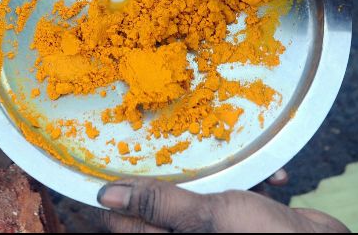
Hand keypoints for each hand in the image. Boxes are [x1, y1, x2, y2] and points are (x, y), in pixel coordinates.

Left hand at [98, 176, 347, 232]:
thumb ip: (160, 205)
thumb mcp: (208, 219)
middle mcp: (188, 233)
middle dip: (164, 171)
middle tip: (153, 133)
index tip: (83, 165)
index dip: (101, 195)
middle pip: (159, 200)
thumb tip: (107, 197)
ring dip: (217, 170)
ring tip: (228, 152)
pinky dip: (253, 180)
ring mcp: (217, 225)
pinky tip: (274, 176)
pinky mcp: (245, 216)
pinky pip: (237, 192)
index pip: (120, 221)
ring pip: (200, 190)